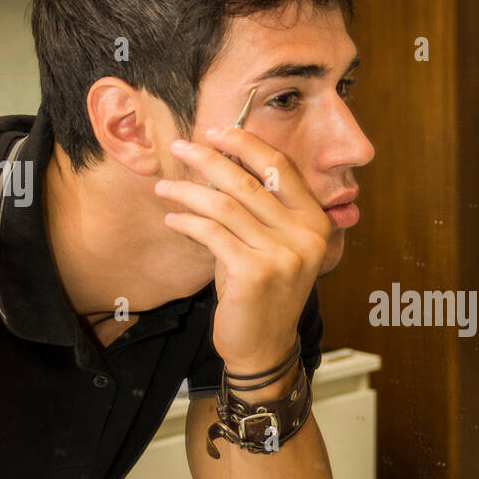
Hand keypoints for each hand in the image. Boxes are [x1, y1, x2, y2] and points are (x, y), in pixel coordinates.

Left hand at [156, 128, 330, 375]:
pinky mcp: (255, 274)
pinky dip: (187, 223)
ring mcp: (283, 255)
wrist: (264, 346)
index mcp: (314, 221)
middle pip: (249, 182)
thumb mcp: (269, 244)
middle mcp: (305, 236)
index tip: (216, 132)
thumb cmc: (262, 291)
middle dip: (209, 159)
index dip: (246, 144)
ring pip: (225, 206)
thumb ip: (254, 208)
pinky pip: (212, 235)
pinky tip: (172, 219)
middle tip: (181, 147)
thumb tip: (215, 164)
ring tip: (165, 186)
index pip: (281, 167)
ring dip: (188, 191)